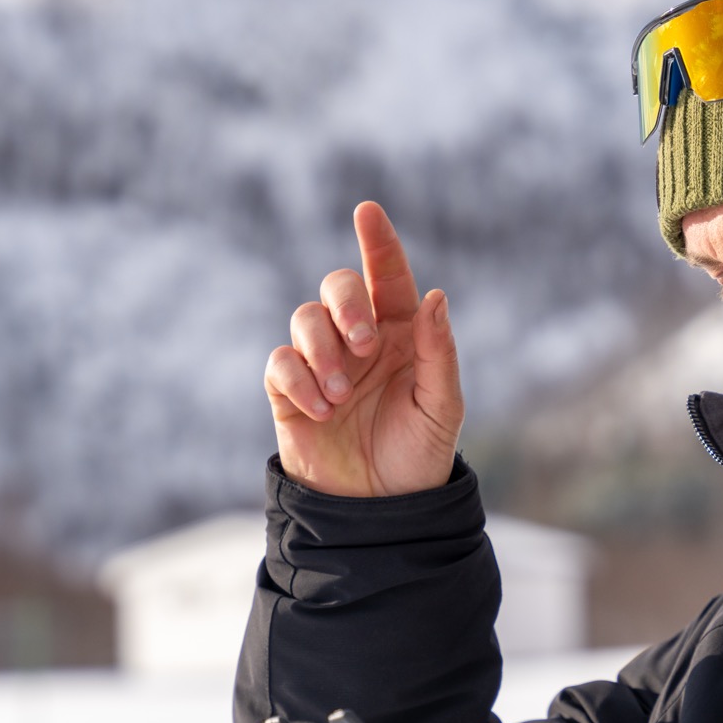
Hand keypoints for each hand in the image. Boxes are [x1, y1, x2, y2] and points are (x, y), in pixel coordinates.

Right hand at [264, 201, 462, 497]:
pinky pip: (280, 363)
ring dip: (323, 351)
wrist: (380, 512)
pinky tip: (322, 410)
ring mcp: (322, 364)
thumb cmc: (418, 457)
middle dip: (346, 305)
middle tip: (365, 344)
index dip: (378, 242)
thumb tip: (435, 295)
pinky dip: (299, 380)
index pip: (388, 276)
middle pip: (337, 287)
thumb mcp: (441, 406)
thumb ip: (439, 351)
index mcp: (403, 334)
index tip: (367, 211)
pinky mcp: (289, 393)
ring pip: (304, 320)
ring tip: (342, 395)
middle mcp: (359, 340)